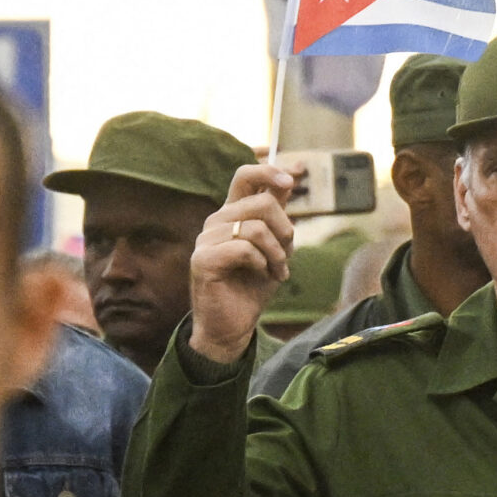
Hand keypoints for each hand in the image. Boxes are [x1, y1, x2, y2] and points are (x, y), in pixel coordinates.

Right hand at [187, 164, 298, 364]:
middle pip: (262, 202)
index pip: (245, 175)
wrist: (233, 325)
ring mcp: (206, 239)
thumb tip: (288, 178)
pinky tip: (261, 276)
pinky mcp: (203, 259)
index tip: (293, 179)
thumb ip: (277, 215)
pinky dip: (262, 264)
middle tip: (286, 255)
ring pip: (256, 228)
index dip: (269, 170)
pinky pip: (245, 249)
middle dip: (285, 230)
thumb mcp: (274, 246)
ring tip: (276, 271)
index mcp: (232, 214)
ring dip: (277, 253)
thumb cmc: (252, 286)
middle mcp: (217, 221)